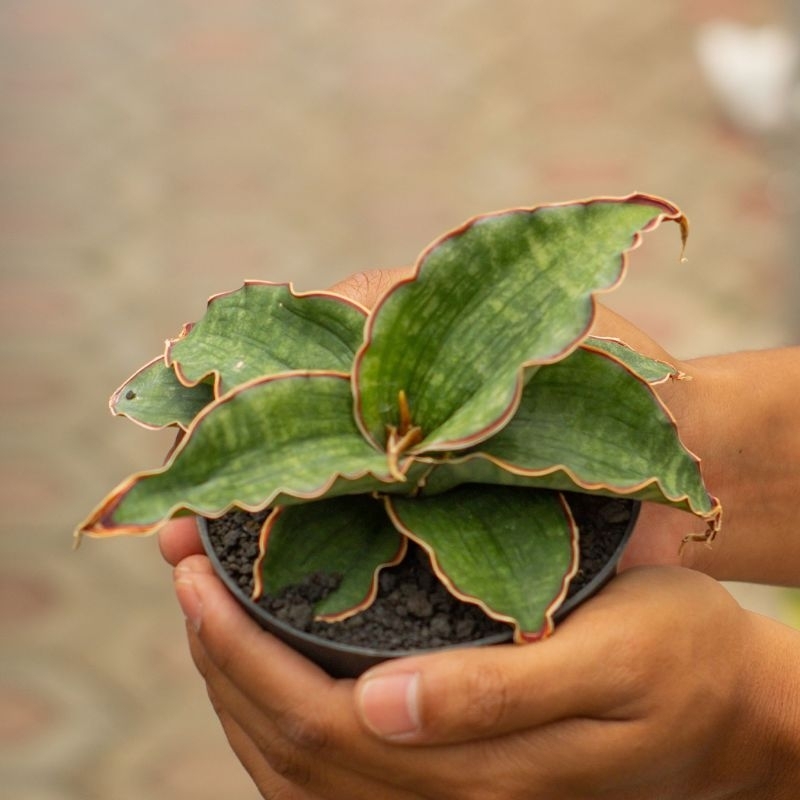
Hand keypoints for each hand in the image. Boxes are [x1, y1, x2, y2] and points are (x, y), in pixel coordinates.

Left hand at [168, 554, 798, 798]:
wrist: (733, 712)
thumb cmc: (680, 659)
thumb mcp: (609, 658)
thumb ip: (497, 698)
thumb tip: (377, 708)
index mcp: (472, 770)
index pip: (312, 723)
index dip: (239, 652)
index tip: (196, 575)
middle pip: (287, 744)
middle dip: (217, 652)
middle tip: (183, 563)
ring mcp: (443, 799)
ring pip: (295, 765)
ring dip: (235, 682)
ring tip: (204, 602)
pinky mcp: (453, 779)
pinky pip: (331, 769)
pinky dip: (276, 715)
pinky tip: (263, 663)